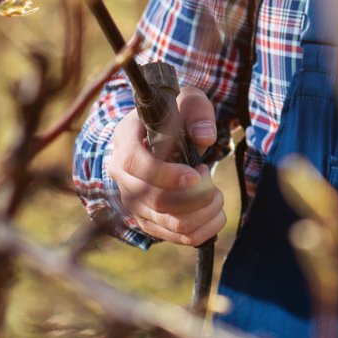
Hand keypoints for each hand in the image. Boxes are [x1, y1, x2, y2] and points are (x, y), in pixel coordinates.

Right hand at [105, 87, 225, 245]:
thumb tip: (205, 137)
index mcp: (125, 140)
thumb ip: (198, 112)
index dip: (166, 174)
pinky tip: (215, 211)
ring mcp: (133, 201)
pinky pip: (177, 237)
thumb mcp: (188, 100)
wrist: (162, 135)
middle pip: (155, 200)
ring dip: (204, 212)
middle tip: (209, 176)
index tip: (197, 172)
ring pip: (169, 224)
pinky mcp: (149, 221)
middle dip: (195, 195)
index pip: (135, 164)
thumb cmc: (176, 115)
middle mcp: (121, 175)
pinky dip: (204, 229)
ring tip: (215, 193)